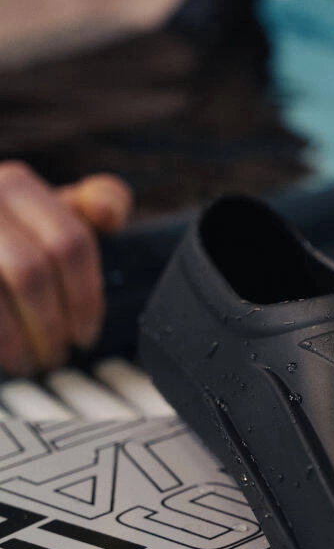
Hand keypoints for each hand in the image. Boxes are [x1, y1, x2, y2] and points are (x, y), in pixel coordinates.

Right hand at [0, 162, 132, 375]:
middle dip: (51, 323)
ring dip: (20, 339)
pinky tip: (8, 358)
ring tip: (33, 362)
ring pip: (4, 287)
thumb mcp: (49, 211)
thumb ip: (94, 203)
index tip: (87, 334)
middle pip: (33, 272)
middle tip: (59, 355)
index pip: (71, 243)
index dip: (86, 297)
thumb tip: (107, 213)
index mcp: (17, 185)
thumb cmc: (10, 236)